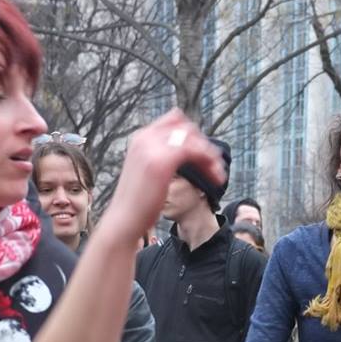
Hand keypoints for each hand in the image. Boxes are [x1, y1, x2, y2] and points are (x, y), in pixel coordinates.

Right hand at [98, 111, 222, 239]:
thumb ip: (159, 157)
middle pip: (186, 127)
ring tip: (217, 175)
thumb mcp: (147, 171)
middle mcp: (145, 137)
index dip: (192, 135)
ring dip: (210, 154)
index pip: (173, 121)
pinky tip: (215, 177)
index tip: (201, 155)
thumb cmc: (136, 203)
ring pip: (193, 137)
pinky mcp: (163, 161)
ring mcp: (153, 147)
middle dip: (203, 144)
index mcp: (141, 138)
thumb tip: (180, 154)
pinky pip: (195, 150)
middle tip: (212, 166)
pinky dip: (209, 161)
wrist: (123, 220)